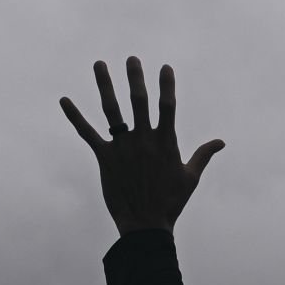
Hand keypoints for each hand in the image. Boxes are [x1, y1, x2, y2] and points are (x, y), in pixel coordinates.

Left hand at [60, 56, 224, 235]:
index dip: (167, 85)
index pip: (167, 106)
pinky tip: (64, 100)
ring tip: (99, 63)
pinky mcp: (104, 158)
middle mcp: (143, 140)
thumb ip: (203, 155)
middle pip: (139, 100)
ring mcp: (123, 148)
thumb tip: (221, 141)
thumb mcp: (191, 177)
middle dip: (135, 77)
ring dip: (104, 84)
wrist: (145, 225)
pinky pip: (87, 133)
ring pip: (112, 109)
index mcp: (165, 142)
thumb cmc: (170, 203)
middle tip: (131, 59)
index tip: (165, 67)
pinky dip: (74, 116)